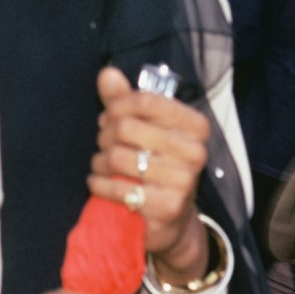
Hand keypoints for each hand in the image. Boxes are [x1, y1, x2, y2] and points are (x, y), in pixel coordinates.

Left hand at [88, 66, 211, 270]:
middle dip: (105, 135)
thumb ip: (125, 101)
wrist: (172, 219)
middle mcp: (196, 151)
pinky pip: (119, 188)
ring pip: (118, 157)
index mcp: (195, 126)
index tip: (108, 118)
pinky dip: (100, 184)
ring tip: (101, 165)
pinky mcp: (168, 207)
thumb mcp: (145, 129)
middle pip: (126, 127)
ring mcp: (184, 181)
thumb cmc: (156, 164)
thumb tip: (107, 73)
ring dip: (99, 161)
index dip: (117, 106)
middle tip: (103, 144)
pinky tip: (98, 182)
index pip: (145, 100)